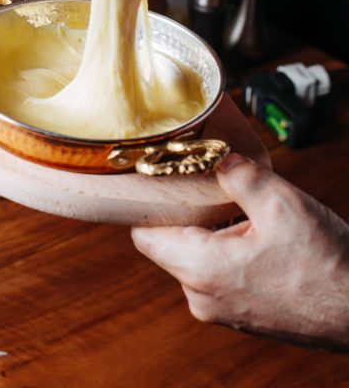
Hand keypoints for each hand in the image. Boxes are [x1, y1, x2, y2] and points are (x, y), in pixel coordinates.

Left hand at [131, 153, 348, 350]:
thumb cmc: (327, 269)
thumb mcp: (281, 204)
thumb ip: (240, 176)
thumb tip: (219, 158)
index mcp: (200, 271)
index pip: (144, 233)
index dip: (146, 202)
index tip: (154, 178)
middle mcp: (202, 296)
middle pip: (169, 242)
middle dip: (184, 210)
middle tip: (202, 180)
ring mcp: (221, 309)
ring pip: (195, 257)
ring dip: (209, 229)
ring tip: (237, 205)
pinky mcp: (241, 313)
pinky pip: (217, 273)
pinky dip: (226, 249)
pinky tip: (253, 232)